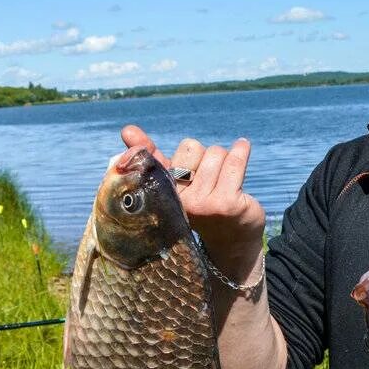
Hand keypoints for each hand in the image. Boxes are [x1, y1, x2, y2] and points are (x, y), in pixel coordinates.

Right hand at [120, 125, 266, 272]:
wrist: (232, 239)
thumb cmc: (202, 204)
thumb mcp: (176, 183)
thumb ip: (155, 158)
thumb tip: (126, 129)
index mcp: (162, 195)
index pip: (154, 160)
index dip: (142, 148)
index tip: (128, 131)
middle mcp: (179, 201)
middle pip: (191, 148)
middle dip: (203, 155)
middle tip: (207, 178)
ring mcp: (203, 204)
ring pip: (215, 153)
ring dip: (223, 159)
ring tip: (224, 179)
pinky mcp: (227, 203)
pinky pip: (234, 162)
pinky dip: (241, 150)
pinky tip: (242, 146)